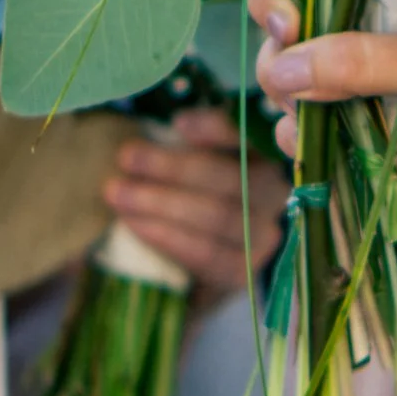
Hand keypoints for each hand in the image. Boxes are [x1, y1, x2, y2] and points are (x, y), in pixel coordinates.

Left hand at [101, 106, 287, 309]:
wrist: (204, 261)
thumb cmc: (196, 195)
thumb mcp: (200, 161)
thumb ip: (196, 144)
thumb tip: (179, 125)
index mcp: (270, 158)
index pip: (254, 139)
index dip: (220, 130)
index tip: (178, 123)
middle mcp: (279, 196)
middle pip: (232, 180)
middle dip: (174, 168)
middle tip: (126, 158)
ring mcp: (265, 237)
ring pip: (218, 216)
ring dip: (162, 203)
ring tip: (118, 192)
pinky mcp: (243, 271)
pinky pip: (207, 253)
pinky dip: (167, 237)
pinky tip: (135, 223)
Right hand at [248, 0, 396, 248]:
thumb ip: (362, 62)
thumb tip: (284, 70)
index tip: (283, 18)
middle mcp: (373, 32)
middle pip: (292, 26)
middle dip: (280, 49)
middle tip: (286, 77)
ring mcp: (362, 82)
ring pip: (290, 80)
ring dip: (285, 98)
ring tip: (307, 114)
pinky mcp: (358, 131)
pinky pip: (304, 128)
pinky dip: (298, 136)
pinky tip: (310, 142)